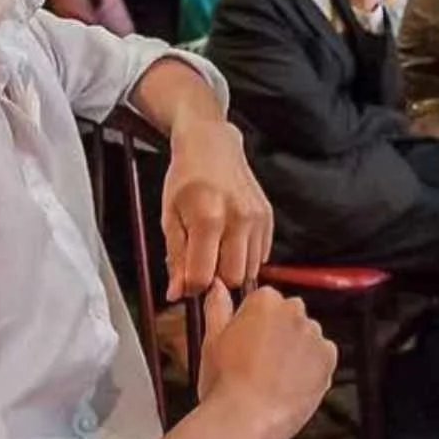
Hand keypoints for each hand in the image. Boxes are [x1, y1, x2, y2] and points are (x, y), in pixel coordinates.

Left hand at [162, 120, 273, 299]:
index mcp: (208, 218)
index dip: (191, 286)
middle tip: (202, 263)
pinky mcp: (268, 217)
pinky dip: (246, 256)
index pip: (203, 277)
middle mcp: (239, 219)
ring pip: (251, 270)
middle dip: (216, 280)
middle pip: (233, 279)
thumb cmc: (186, 177)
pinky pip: (262, 255)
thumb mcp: (169, 216)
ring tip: (217, 247)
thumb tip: (177, 294)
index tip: (186, 280)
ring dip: (233, 268)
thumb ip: (176, 257)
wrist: (212, 145)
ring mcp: (258, 218)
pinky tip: (231, 238)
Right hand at [197, 283, 336, 438]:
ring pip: (306, 337)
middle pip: (289, 316)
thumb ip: (218, 307)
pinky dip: (312, 368)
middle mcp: (294, 312)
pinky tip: (290, 384)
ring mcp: (314, 335)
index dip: (255, 322)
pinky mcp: (328, 359)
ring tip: (274, 377)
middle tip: (259, 360)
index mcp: (265, 301)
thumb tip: (219, 288)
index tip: (249, 339)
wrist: (245, 420)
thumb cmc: (225, 383)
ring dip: (296, 350)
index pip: (265, 299)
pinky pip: (322, 357)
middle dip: (279, 333)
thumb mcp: (211, 340)